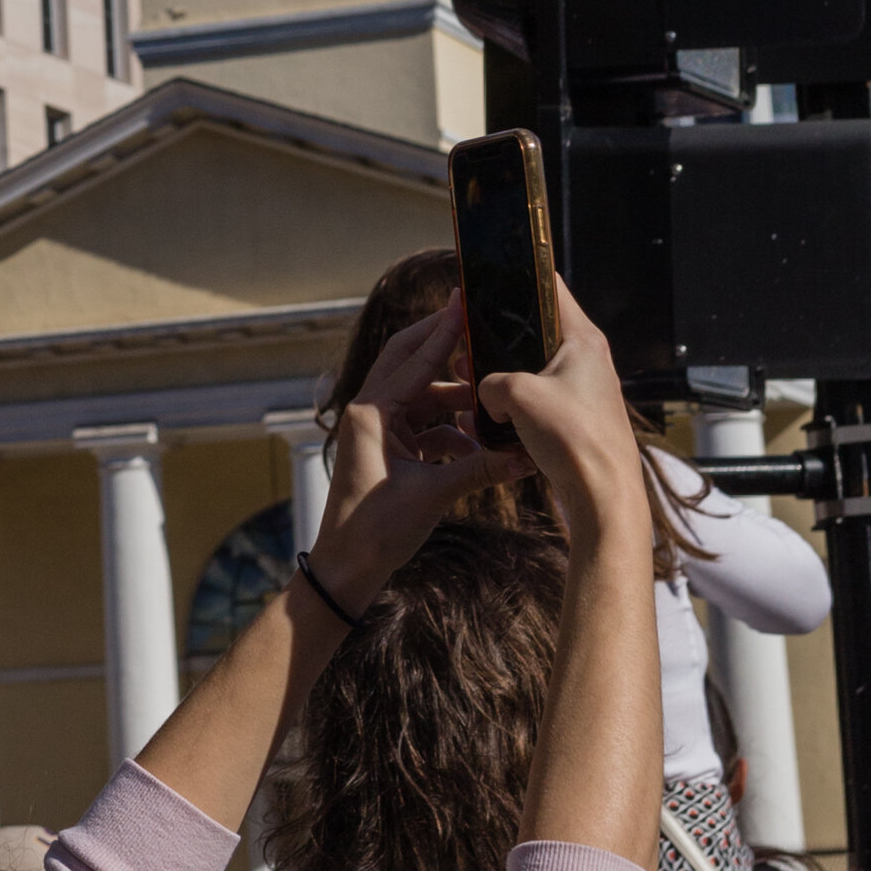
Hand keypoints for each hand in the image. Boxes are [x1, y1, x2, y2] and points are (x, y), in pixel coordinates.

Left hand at [310, 296, 532, 610]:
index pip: (414, 359)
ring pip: (423, 398)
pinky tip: (480, 445)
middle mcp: (370, 413)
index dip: (443, 330)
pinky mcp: (389, 451)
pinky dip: (451, 431)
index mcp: (371, 413)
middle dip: (444, 346)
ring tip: (493, 397)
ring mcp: (379, 431)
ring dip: (456, 399)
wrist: (347, 570)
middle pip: (411, 362)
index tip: (464, 299)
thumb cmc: (374, 531)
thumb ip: (478, 470)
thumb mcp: (432, 496)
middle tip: (476, 320)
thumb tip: (524, 457)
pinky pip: (425, 427)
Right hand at [474, 277, 648, 552]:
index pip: (550, 286)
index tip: (491, 271)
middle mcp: (585, 360)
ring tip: (467, 386)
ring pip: (531, 372)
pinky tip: (484, 421)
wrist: (602, 496)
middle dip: (496, 340)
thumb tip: (486, 393)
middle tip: (464, 345)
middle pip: (534, 333)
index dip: (519, 274)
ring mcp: (581, 391)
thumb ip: (490, 381)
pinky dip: (511, 408)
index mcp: (582, 339)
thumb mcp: (516, 395)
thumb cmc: (573, 439)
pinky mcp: (573, 421)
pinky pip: (535, 403)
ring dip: (499, 379)